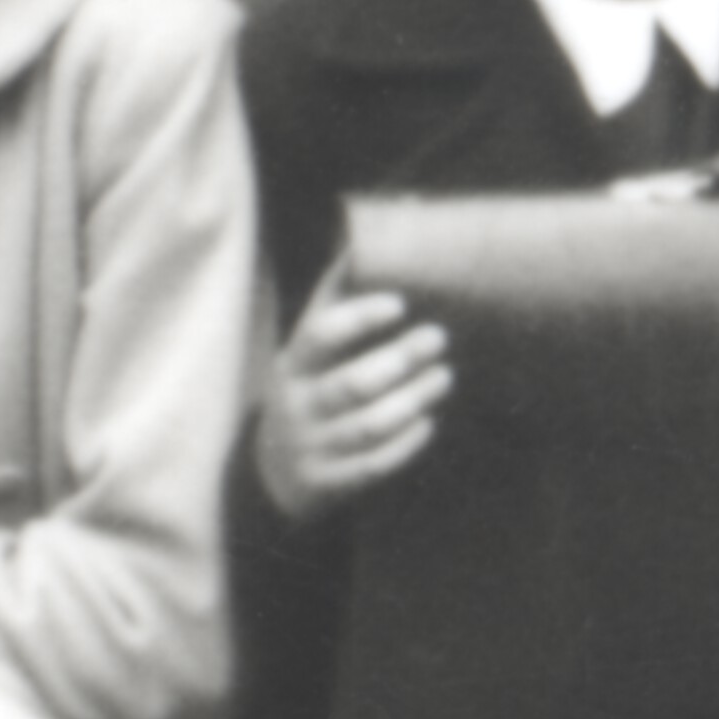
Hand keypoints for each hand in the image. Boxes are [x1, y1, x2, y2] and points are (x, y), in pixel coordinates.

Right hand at [252, 263, 448, 520]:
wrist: (274, 472)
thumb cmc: (308, 389)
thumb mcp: (306, 349)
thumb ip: (332, 299)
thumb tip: (359, 235)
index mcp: (292, 364)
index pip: (321, 335)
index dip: (360, 319)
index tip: (400, 303)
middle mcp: (297, 405)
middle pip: (352, 383)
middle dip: (399, 359)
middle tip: (438, 337)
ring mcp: (311, 447)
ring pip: (367, 425)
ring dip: (412, 400)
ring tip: (444, 376)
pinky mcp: (329, 483)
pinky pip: (372, 466)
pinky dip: (404, 445)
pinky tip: (429, 423)